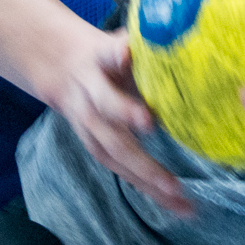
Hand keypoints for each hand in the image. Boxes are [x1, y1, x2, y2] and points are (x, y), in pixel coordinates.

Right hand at [44, 29, 188, 216]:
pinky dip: (148, 188)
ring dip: (148, 183)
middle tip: (171, 182)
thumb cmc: (107, 53)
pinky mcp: (98, 148)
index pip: (110, 101)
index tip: (149, 120)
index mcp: (97, 71)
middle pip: (112, 138)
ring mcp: (91, 131)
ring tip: (180, 201)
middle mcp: (90, 105)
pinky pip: (123, 171)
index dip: (126, 104)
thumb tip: (155, 43)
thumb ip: (134, 45)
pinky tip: (174, 204)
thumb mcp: (118, 41)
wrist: (64, 66)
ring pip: (117, 161)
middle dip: (142, 162)